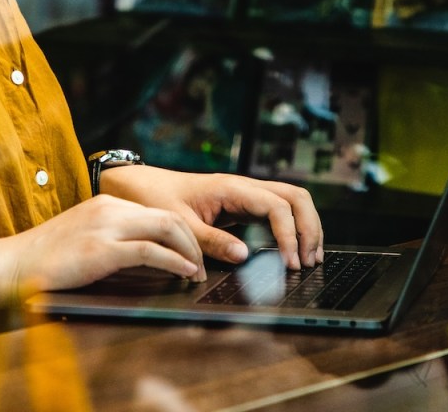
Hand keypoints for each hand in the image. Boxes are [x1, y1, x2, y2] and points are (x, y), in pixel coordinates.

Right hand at [2, 194, 203, 296]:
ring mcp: (106, 226)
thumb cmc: (44, 259)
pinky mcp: (102, 249)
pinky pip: (151, 252)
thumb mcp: (83, 238)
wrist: (11, 264)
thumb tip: (147, 258)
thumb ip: (112, 239)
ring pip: (166, 228)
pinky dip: (174, 262)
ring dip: (189, 252)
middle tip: (202, 263)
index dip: (181, 231)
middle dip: (193, 240)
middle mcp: (110, 207)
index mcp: (106, 203)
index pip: (157, 210)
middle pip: (168, 215)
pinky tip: (183, 273)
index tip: (192, 252)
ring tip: (197, 272)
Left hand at [99, 165, 323, 277]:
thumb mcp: (178, 225)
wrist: (138, 185)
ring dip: (306, 226)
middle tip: (310, 261)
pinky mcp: (243, 204)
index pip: (277, 206)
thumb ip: (210, 242)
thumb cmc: (155, 200)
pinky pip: (278, 209)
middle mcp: (244, 187)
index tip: (290, 263)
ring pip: (292, 200)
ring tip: (310, 257)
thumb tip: (244, 256)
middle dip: (309, 227)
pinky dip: (292, 227)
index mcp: (231, 188)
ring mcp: (246, 194)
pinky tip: (293, 249)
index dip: (289, 235)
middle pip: (296, 197)